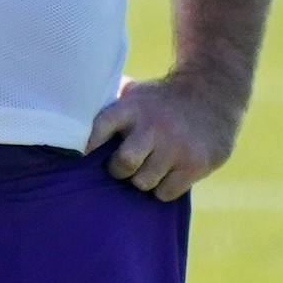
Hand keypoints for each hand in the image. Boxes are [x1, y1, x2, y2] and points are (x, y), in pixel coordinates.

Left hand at [86, 72, 245, 202]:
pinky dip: (164, 188)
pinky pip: (166, 192)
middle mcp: (154, 126)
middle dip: (120, 169)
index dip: (88, 144)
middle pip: (123, 164)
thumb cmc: (161, 99)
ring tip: (151, 165)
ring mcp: (177, 146)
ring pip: (144, 182)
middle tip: (125, 165)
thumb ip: (109, 108)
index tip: (83, 155)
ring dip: (144, 179)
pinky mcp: (197, 163)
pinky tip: (169, 173)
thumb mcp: (135, 93)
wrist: (213, 90)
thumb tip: (68, 115)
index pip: (99, 127)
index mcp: (131, 107)